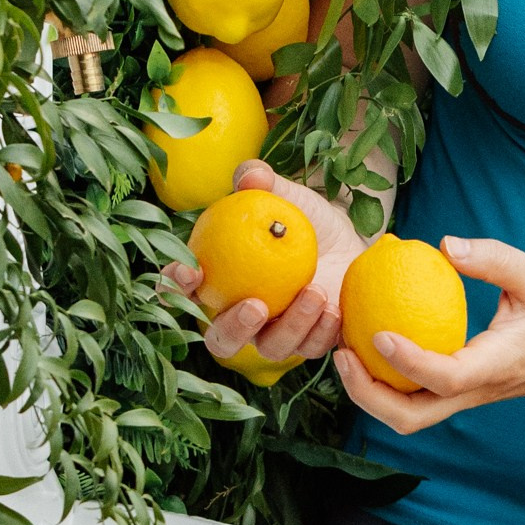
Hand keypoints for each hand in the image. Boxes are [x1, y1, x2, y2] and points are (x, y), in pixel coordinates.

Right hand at [159, 163, 365, 371]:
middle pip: (219, 340)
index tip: (189, 269)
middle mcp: (240, 315)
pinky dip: (320, 331)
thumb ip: (265, 185)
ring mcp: (275, 334)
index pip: (183, 291)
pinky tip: (332, 308)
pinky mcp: (310, 342)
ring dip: (291, 325)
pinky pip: (310, 348)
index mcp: (219, 280)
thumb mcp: (290, 198)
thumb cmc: (307, 221)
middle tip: (255, 305)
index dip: (174, 286)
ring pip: (270, 348)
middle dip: (232, 329)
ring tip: (314, 291)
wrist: (350, 243)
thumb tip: (251, 176)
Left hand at [335, 235, 524, 432]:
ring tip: (344, 351)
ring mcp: (465, 399)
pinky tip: (367, 344)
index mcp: (497, 366)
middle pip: (412, 418)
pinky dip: (383, 382)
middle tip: (341, 353)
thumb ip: (495, 259)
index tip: (378, 332)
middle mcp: (476, 391)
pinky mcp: (458, 393)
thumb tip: (445, 245)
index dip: (408, 361)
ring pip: (407, 418)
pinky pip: (414, 400)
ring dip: (368, 394)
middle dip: (368, 396)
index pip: (446, 378)